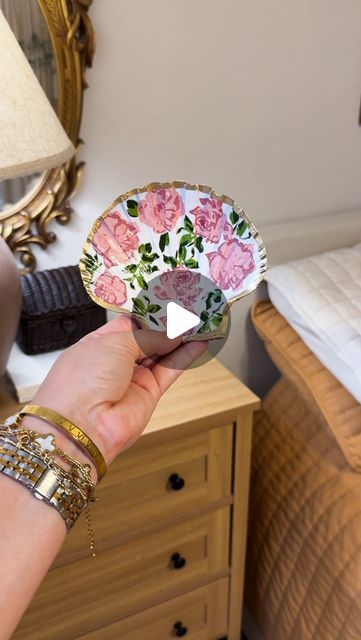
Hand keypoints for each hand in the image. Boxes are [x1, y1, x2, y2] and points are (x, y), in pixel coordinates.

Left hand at [31, 316, 207, 469]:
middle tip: (191, 308)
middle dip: (168, 324)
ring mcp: (133, 378)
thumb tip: (170, 334)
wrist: (82, 426)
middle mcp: (115, 361)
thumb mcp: (114, 343)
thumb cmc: (84, 378)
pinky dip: (186, 356)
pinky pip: (170, 370)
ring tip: (201, 321)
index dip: (150, 313)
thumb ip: (147, 336)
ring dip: (181, 338)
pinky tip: (200, 342)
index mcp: (98, 343)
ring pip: (162, 353)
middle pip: (148, 338)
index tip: (170, 301)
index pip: (129, 324)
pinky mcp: (149, 393)